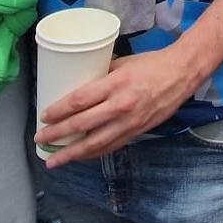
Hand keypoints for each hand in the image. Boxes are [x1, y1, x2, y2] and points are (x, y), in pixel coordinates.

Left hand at [37, 47, 200, 165]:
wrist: (182, 74)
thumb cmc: (151, 64)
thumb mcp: (122, 63)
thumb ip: (101, 75)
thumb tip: (79, 84)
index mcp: (115, 84)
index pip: (79, 101)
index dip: (58, 111)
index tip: (44, 117)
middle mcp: (120, 105)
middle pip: (82, 124)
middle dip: (57, 135)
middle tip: (40, 139)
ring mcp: (129, 122)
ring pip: (95, 143)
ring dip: (72, 153)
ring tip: (54, 160)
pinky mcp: (137, 131)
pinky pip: (111, 146)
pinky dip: (93, 153)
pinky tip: (81, 157)